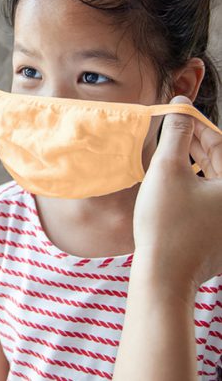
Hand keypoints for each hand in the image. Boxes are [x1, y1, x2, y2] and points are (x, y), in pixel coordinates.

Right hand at [133, 96, 221, 292]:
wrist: (165, 274)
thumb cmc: (166, 223)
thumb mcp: (167, 170)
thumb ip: (176, 134)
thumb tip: (180, 106)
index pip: (221, 144)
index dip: (198, 126)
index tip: (178, 115)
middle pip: (221, 164)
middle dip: (198, 145)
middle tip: (175, 132)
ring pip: (216, 183)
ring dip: (197, 166)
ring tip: (173, 155)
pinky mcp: (218, 238)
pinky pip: (210, 202)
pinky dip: (196, 187)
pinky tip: (176, 186)